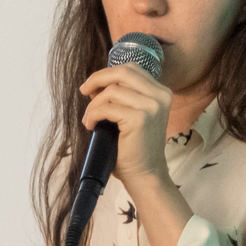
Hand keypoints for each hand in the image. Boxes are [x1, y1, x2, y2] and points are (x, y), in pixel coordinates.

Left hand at [80, 61, 174, 188]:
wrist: (145, 175)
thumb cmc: (135, 149)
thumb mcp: (130, 116)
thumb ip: (120, 97)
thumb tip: (95, 85)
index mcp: (161, 93)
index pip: (131, 70)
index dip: (108, 74)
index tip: (93, 86)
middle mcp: (160, 96)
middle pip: (123, 72)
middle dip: (98, 78)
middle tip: (84, 90)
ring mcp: (151, 106)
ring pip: (112, 90)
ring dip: (94, 104)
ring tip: (89, 120)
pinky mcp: (140, 119)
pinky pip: (107, 107)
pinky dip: (93, 114)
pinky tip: (91, 126)